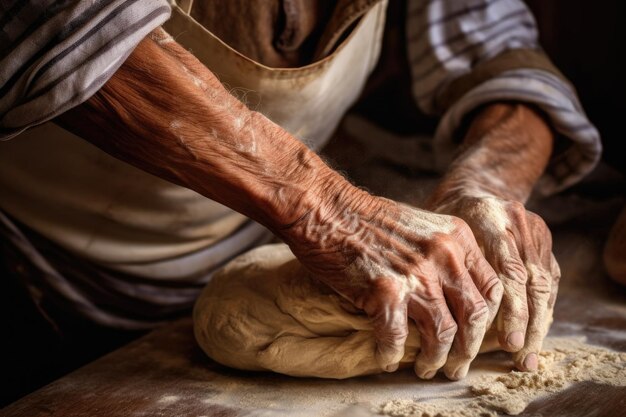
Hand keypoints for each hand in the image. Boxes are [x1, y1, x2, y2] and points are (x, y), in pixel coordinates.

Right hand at [280, 181, 502, 379]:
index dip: (488, 321)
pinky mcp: (385, 291)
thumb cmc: (365, 217)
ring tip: (426, 369)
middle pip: (474, 316)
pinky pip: (397, 338)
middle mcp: (444, 255)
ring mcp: (416, 274)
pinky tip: (386, 360)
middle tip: (457, 366)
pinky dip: (392, 355)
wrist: (325, 208)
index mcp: (456, 237)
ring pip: (443, 334)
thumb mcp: (420, 225)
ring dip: (435, 359)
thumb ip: (442, 254)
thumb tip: (452, 294)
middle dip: (469, 349)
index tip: (476, 337)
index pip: (492, 288)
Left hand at [430, 194, 559, 370]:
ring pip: (545, 282)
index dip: (511, 310)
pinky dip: (543, 308)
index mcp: (486, 215)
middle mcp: (515, 219)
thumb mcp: (433, 232)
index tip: (506, 343)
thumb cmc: (441, 216)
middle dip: (527, 323)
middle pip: (531, 279)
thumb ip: (439, 265)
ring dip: (538, 323)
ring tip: (527, 356)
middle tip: (518, 357)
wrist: (474, 185)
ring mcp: (534, 227)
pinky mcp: (544, 238)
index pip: (507, 269)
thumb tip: (430, 319)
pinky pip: (550, 277)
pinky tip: (533, 333)